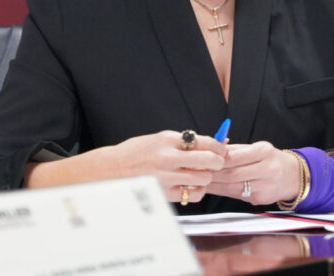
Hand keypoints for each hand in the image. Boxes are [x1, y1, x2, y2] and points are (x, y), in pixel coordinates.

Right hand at [112, 130, 226, 203]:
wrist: (111, 170)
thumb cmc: (135, 153)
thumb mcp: (158, 140)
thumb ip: (182, 141)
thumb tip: (210, 142)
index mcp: (168, 139)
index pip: (205, 141)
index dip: (219, 147)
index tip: (222, 150)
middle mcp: (169, 157)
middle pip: (209, 160)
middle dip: (218, 162)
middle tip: (216, 163)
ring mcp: (167, 176)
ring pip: (203, 178)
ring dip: (207, 177)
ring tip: (200, 175)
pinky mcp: (164, 193)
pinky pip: (192, 194)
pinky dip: (197, 191)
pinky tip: (192, 186)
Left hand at [206, 141, 300, 205]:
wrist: (292, 176)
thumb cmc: (271, 159)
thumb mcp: (257, 148)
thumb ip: (235, 149)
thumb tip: (213, 149)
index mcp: (265, 152)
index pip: (235, 157)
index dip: (217, 160)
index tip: (203, 160)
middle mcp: (267, 169)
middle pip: (232, 174)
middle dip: (212, 174)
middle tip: (197, 173)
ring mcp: (265, 187)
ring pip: (232, 187)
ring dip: (214, 185)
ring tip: (200, 181)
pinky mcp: (260, 199)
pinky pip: (236, 195)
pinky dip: (222, 192)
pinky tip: (213, 188)